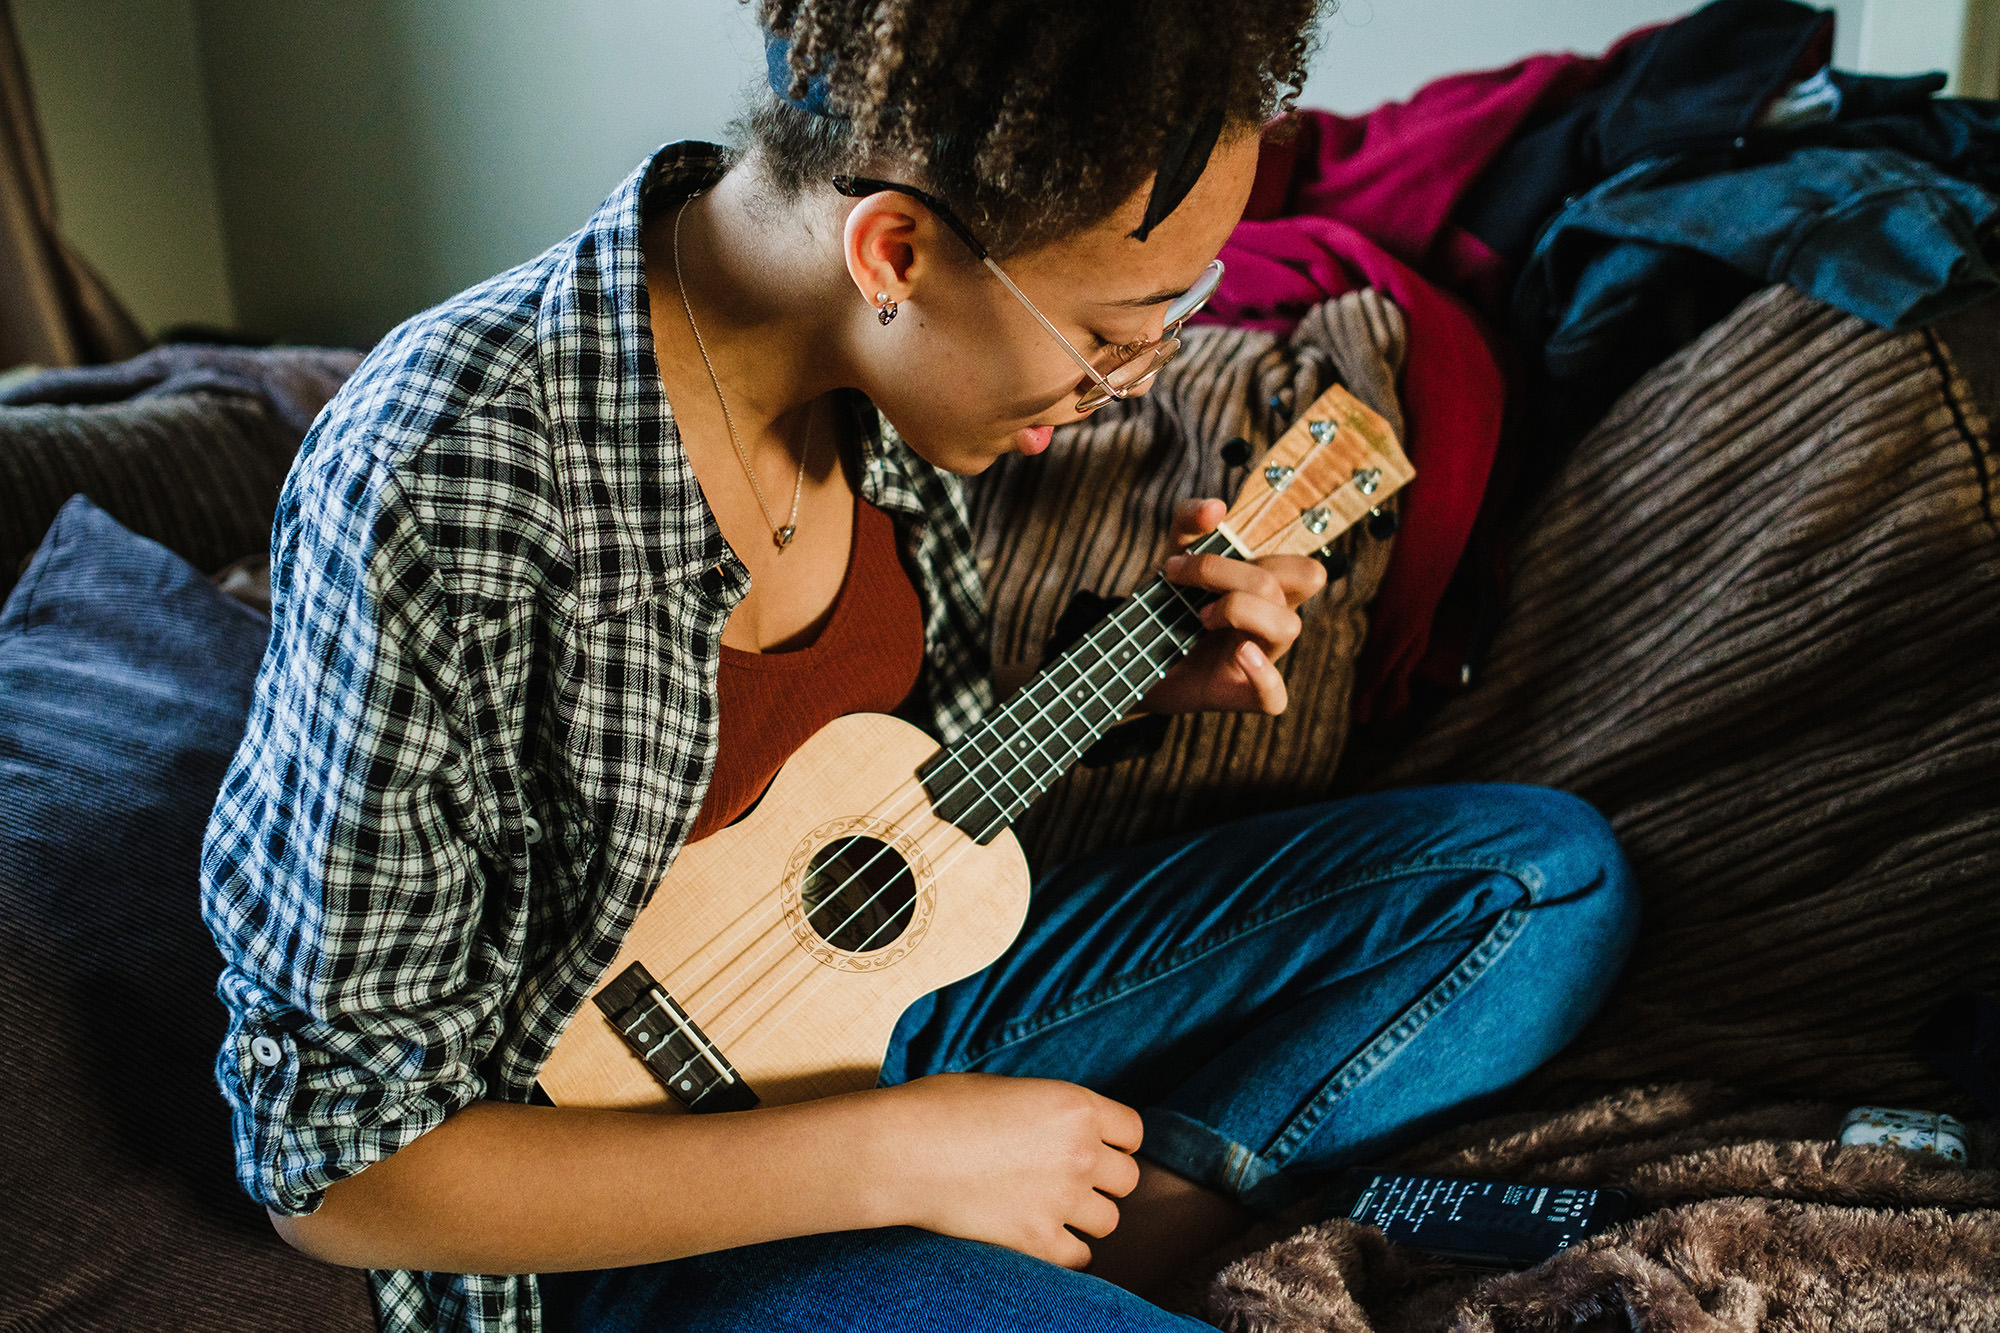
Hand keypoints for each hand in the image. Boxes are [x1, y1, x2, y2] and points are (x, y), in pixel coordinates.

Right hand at [873, 1073, 1142, 1268]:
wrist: (902, 1150)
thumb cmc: (941, 1109)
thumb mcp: (1008, 1089)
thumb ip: (1049, 1113)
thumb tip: (1061, 1131)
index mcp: (1076, 1106)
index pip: (1133, 1132)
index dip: (1113, 1142)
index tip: (1093, 1148)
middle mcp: (1080, 1152)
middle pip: (1127, 1180)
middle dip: (1102, 1182)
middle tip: (1067, 1181)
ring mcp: (1061, 1199)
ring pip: (1108, 1221)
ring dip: (1085, 1218)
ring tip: (1050, 1210)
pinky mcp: (1037, 1240)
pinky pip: (1080, 1257)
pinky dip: (1064, 1251)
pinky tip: (1037, 1236)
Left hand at [1140, 497, 1327, 715]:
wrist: (1132, 659)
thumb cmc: (1167, 606)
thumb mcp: (1174, 555)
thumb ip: (1189, 521)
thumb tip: (1217, 507)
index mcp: (1267, 589)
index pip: (1303, 565)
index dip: (1259, 552)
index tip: (1183, 561)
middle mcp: (1270, 621)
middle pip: (1300, 582)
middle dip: (1240, 573)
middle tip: (1191, 589)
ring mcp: (1262, 659)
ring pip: (1289, 626)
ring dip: (1240, 610)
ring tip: (1201, 619)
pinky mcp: (1242, 696)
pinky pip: (1276, 697)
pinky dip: (1262, 676)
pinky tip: (1239, 655)